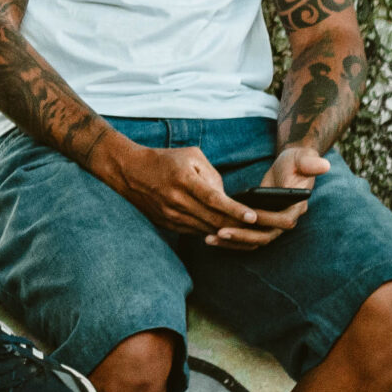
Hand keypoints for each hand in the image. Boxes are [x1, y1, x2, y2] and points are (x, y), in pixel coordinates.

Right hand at [101, 140, 267, 242]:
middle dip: (242, 227)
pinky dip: (214, 233)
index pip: (214, 199)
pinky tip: (229, 233)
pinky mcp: (167, 224)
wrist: (127, 170)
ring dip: (231, 234)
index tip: (254, 216)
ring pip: (208, 230)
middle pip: (215, 220)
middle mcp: (176, 200)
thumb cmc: (164, 159)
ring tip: (253, 235)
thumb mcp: (190, 156)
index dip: (235, 209)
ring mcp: (170, 215)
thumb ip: (213, 175)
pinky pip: (196, 232)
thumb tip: (229, 198)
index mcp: (183, 180)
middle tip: (264, 229)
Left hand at [203, 144, 326, 248]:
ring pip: (254, 240)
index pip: (285, 220)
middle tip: (219, 233)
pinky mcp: (260, 224)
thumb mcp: (302, 159)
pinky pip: (246, 237)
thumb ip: (310, 163)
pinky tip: (209, 235)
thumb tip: (324, 165)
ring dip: (233, 242)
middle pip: (266, 236)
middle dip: (243, 235)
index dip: (268, 220)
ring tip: (209, 238)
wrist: (290, 167)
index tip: (248, 216)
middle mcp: (285, 219)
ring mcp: (272, 224)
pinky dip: (230, 239)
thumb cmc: (296, 162)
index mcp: (297, 207)